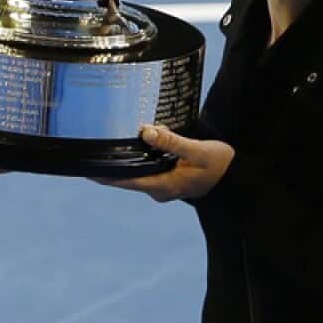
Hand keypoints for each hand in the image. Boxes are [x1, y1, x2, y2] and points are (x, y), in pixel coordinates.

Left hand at [98, 125, 234, 201]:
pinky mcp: (168, 181)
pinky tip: (132, 147)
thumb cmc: (219, 165)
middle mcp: (159, 190)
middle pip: (128, 178)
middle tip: (91, 151)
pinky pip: (147, 171)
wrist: (237, 179)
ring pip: (137, 174)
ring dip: (124, 162)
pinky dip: (138, 160)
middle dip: (111, 166)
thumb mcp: (198, 151)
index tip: (85, 169)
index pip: (126, 181)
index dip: (105, 176)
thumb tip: (146, 132)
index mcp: (163, 185)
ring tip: (106, 147)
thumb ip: (172, 142)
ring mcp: (164, 187)